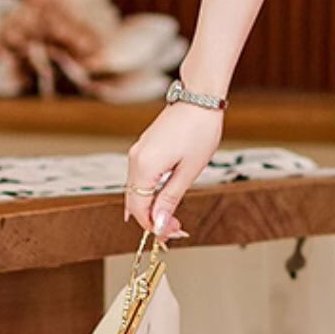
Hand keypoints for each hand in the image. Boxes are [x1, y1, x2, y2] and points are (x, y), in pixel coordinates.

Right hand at [123, 101, 225, 241]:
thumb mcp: (188, 171)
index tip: (173, 235)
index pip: (139, 209)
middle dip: (152, 220)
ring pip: (136, 191)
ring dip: (152, 207)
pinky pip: (140, 178)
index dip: (154, 226)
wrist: (199, 98)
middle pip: (134, 202)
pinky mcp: (144, 148)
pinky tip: (163, 200)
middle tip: (175, 231)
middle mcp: (135, 160)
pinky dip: (150, 193)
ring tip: (173, 218)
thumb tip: (158, 224)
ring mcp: (137, 153)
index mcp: (144, 167)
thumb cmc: (199, 131)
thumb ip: (170, 198)